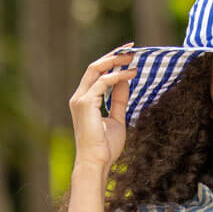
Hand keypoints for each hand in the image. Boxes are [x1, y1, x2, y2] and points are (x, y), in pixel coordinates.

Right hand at [68, 44, 136, 172]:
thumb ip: (119, 100)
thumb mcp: (117, 119)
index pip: (96, 74)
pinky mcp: (85, 103)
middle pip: (95, 67)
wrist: (96, 162)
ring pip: (97, 70)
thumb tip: (125, 81)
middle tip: (131, 48)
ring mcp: (80, 99)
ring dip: (116, 61)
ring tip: (133, 57)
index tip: (128, 55)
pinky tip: (131, 74)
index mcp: (85, 100)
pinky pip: (103, 82)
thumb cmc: (105, 147)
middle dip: (113, 55)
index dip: (111, 62)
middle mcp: (79, 96)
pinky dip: (118, 76)